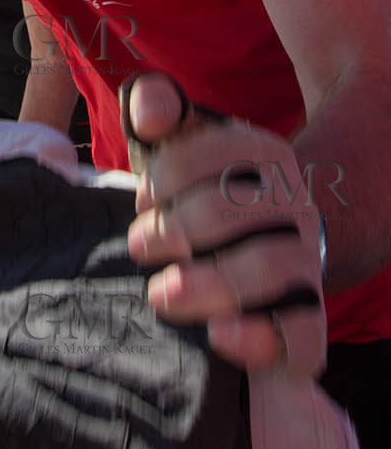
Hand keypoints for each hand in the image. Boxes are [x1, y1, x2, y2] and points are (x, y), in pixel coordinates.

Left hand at [123, 73, 324, 379]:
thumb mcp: (180, 145)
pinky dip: (262, 338)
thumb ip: (158, 110)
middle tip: (140, 246)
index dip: (162, 178)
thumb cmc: (202, 191)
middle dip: (174, 230)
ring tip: (160, 294)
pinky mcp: (307, 314)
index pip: (205, 155)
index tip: (144, 201)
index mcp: (259, 153)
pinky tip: (219, 335)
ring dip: (207, 282)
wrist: (266, 240)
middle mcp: (291, 202)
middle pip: (231, 212)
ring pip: (269, 268)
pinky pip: (304, 334)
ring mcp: (305, 259)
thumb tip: (148, 111)